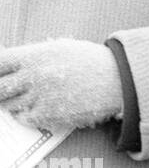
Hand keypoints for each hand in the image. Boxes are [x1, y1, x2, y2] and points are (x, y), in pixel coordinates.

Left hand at [0, 39, 123, 130]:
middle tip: (6, 91)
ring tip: (28, 97)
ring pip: (8, 105)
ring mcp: (39, 97)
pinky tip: (38, 107)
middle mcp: (33, 76)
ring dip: (13, 103)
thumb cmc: (89, 61)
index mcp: (34, 55)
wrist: (117, 80)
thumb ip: (31, 56)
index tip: (0, 74)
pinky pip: (24, 118)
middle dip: (0, 90)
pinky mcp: (48, 115)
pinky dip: (26, 115)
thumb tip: (7, 64)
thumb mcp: (59, 48)